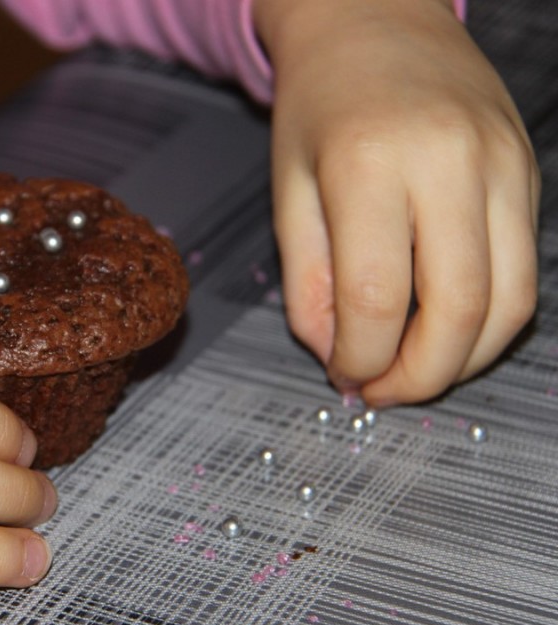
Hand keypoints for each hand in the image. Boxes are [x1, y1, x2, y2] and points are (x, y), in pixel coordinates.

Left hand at [253, 0, 539, 404]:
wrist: (375, 17)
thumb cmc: (320, 104)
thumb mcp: (289, 189)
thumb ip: (307, 279)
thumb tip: (335, 355)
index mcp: (368, 164)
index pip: (375, 299)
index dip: (359, 358)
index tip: (342, 376)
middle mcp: (448, 162)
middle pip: (458, 312)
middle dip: (419, 378)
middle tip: (381, 392)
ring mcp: (503, 164)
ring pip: (510, 303)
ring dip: (463, 362)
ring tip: (413, 372)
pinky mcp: (530, 171)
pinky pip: (524, 272)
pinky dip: (488, 321)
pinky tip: (445, 331)